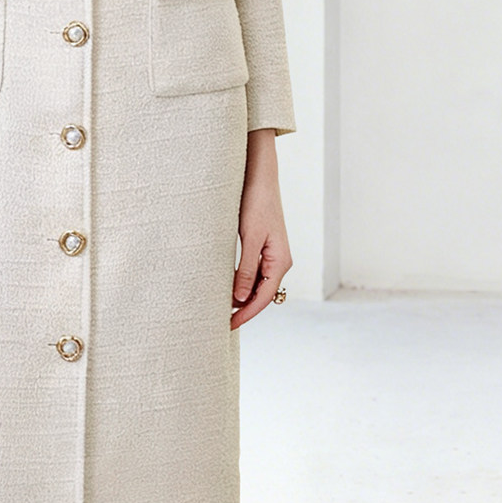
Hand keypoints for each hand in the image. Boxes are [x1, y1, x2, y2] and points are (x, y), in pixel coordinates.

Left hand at [231, 129, 291, 328]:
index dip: (245, 314)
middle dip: (244, 309)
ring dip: (243, 296)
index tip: (228, 326)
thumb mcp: (250, 238)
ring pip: (258, 285)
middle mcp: (279, 261)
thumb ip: (246, 269)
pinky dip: (243, 282)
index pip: (263, 298)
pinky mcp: (264, 246)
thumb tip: (241, 299)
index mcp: (280, 261)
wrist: (260, 177)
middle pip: (262, 294)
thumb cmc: (256, 204)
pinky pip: (255, 272)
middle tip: (221, 322)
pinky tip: (229, 286)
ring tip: (222, 307)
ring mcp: (273, 254)